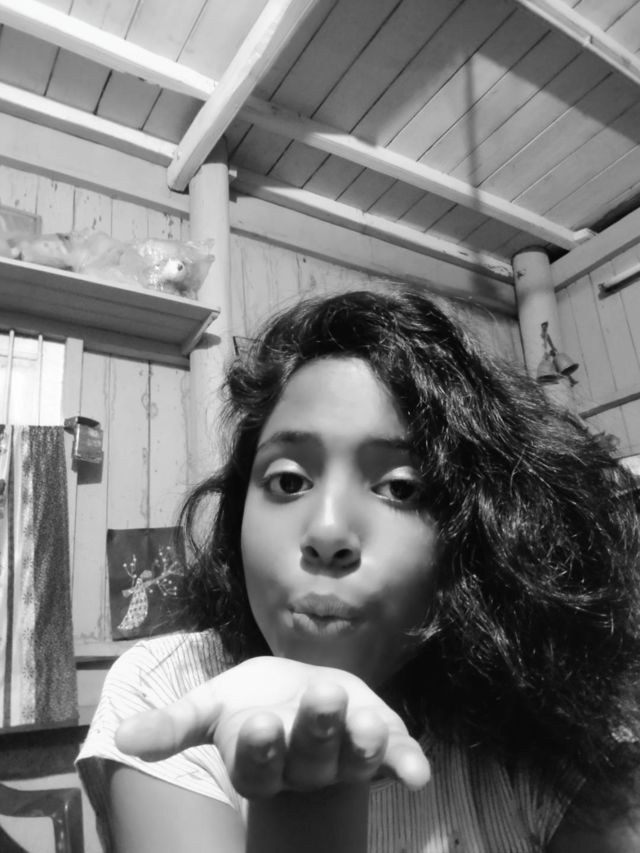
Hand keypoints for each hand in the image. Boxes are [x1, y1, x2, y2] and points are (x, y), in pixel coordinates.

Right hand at [115, 657, 429, 798]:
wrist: (297, 696)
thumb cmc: (251, 703)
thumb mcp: (211, 705)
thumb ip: (174, 724)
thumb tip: (121, 736)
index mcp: (259, 761)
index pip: (256, 766)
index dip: (259, 748)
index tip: (258, 721)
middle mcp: (304, 770)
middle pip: (310, 759)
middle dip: (317, 728)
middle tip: (322, 694)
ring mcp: (345, 763)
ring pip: (354, 759)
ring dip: (362, 741)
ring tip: (366, 716)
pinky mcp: (381, 749)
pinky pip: (396, 763)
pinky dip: (407, 765)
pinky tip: (418, 772)